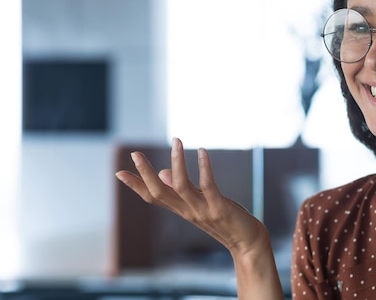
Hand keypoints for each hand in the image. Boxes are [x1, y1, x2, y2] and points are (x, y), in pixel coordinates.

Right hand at [115, 137, 268, 255]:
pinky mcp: (219, 208)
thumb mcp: (200, 203)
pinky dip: (204, 168)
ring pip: (181, 186)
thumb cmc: (225, 220)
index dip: (136, 185)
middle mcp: (188, 211)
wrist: (247, 243)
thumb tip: (163, 173)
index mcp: (182, 209)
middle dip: (145, 173)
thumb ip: (181, 190)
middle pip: (159, 193)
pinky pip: (209, 186)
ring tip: (176, 141)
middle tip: (135, 153)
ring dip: (177, 162)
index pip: (153, 197)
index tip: (119, 172)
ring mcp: (203, 210)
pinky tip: (202, 151)